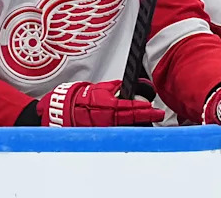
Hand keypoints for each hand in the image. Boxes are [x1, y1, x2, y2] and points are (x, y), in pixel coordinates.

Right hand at [37, 80, 164, 126]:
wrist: (61, 110)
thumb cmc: (79, 98)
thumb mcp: (100, 88)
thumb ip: (115, 88)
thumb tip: (125, 86)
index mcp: (107, 105)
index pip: (129, 107)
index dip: (142, 108)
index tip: (153, 108)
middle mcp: (106, 118)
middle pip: (130, 118)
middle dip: (145, 117)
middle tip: (158, 115)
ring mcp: (103, 127)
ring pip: (124, 126)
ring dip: (137, 123)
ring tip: (149, 120)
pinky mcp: (99, 133)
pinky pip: (115, 131)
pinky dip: (126, 129)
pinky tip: (135, 127)